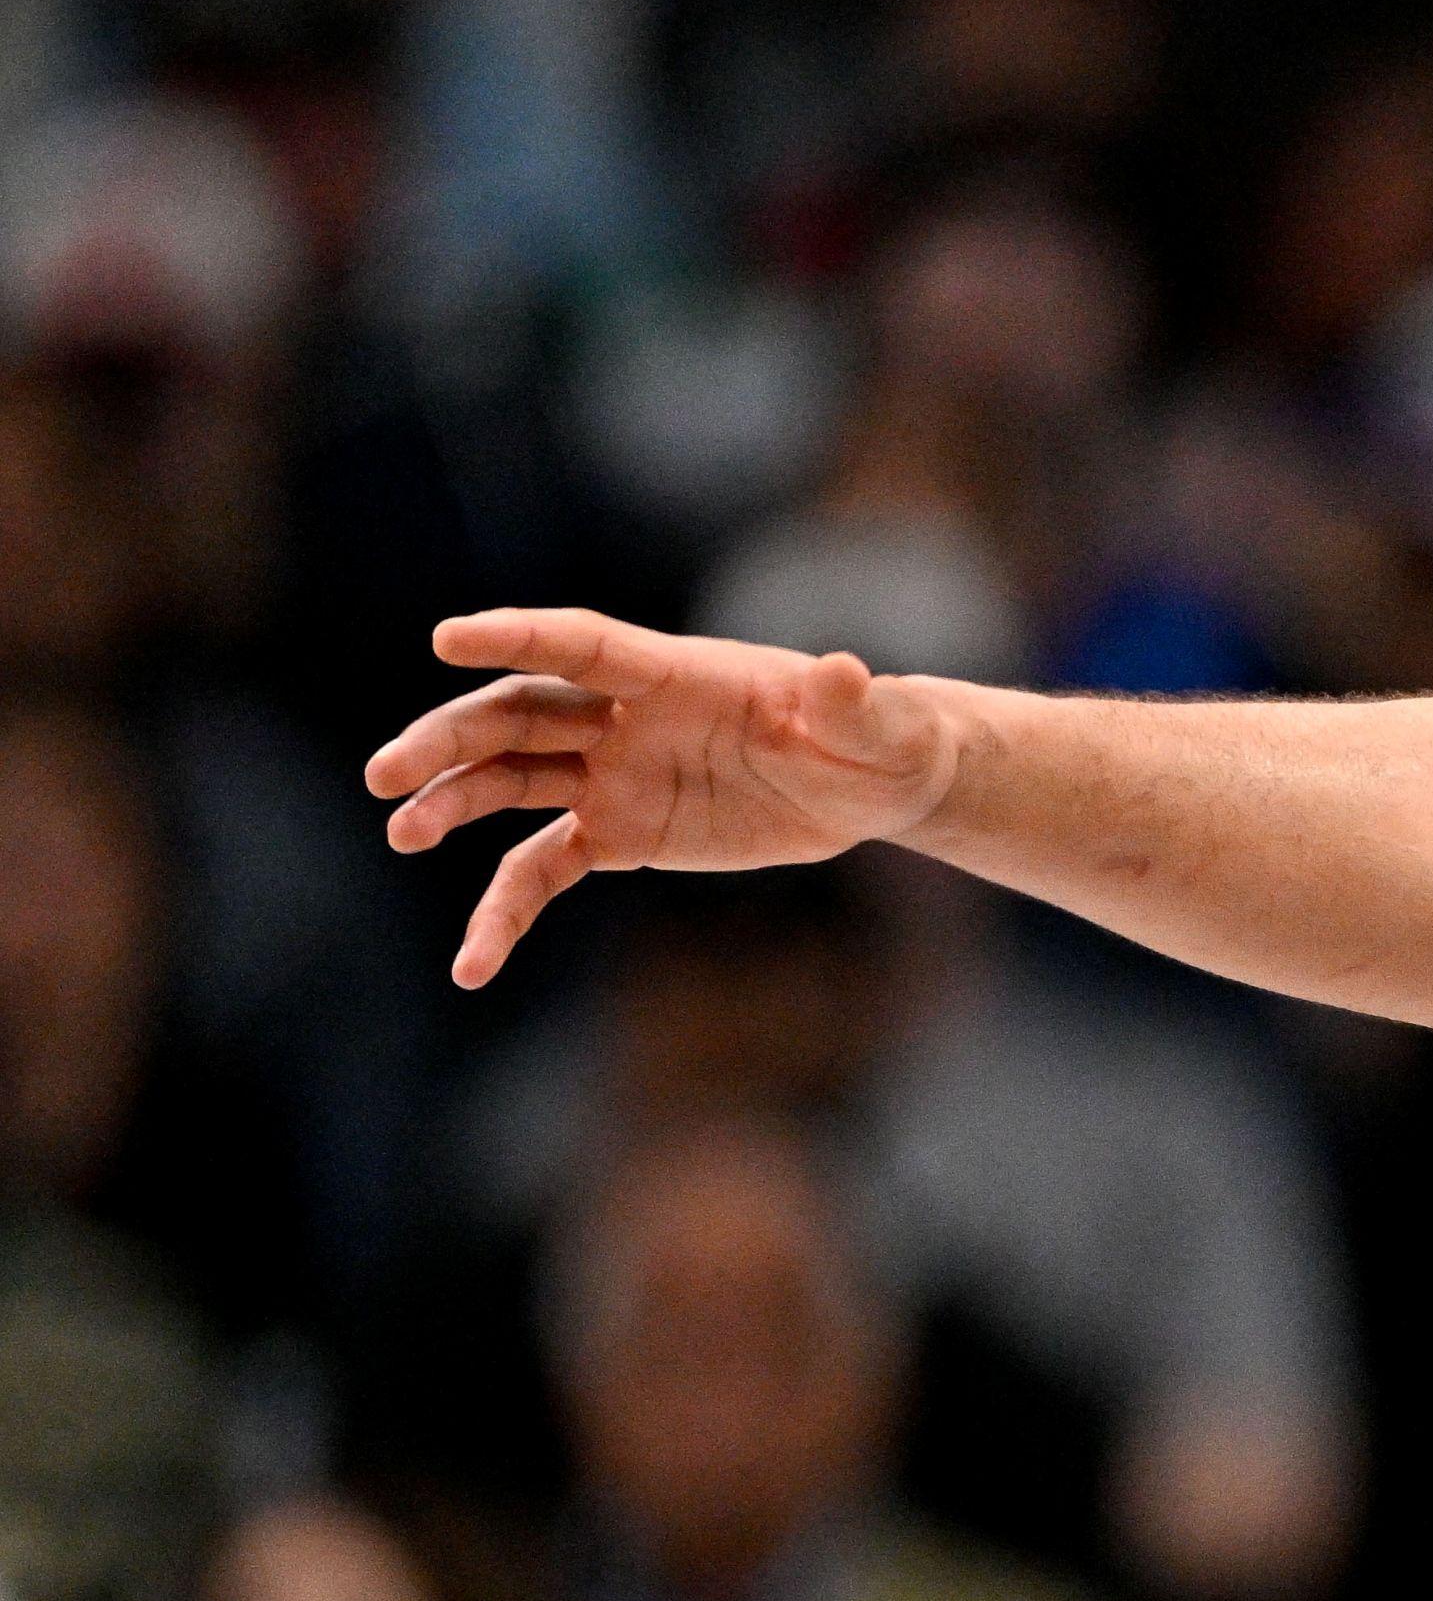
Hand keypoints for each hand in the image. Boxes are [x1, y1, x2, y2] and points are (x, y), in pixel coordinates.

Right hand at [360, 607, 962, 987]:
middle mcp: (627, 718)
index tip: (445, 638)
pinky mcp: (619, 833)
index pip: (583, 646)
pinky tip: (472, 964)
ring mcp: (614, 775)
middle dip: (451, 740)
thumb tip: (844, 675)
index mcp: (677, 675)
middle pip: (520, 716)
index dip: (518, 636)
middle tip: (388, 775)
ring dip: (452, 803)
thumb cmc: (876, 739)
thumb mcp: (876, 726)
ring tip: (404, 833)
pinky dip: (505, 910)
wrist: (869, 786)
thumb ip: (852, 705)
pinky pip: (544, 868)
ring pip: (511, 782)